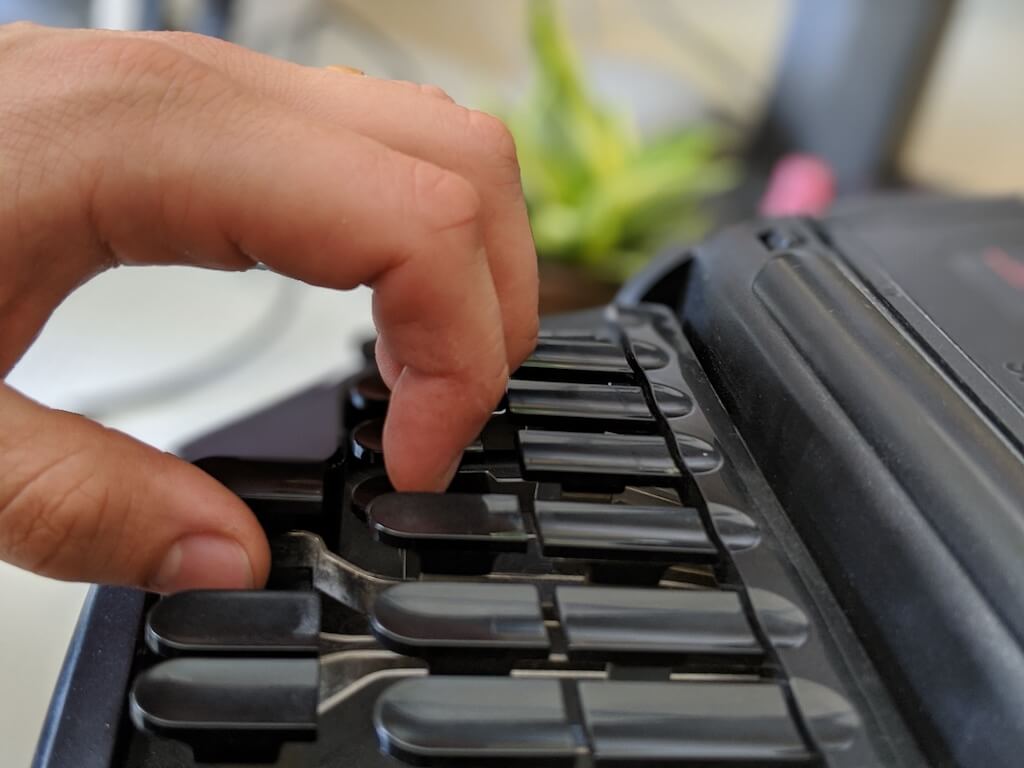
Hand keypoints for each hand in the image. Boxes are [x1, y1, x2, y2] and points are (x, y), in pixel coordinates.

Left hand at [0, 23, 536, 591]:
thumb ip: (80, 504)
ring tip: (420, 378)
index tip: (419, 461)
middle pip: (462, 166)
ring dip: (466, 270)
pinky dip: (418, 240)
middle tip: (443, 423)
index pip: (413, 222)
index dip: (458, 355)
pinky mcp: (212, 116)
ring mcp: (218, 90)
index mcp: (158, 144)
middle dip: (492, 311)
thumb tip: (227, 560)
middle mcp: (211, 91)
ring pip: (438, 145)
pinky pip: (378, 153)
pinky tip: (373, 318)